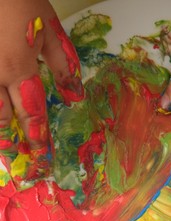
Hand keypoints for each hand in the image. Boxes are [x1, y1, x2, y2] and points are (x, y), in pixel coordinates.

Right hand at [0, 0, 82, 179]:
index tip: (42, 160)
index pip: (31, 113)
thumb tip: (75, 98)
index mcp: (17, 69)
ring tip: (4, 152)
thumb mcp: (50, 32)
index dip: (38, 139)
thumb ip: (63, 66)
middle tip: (15, 166)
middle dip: (8, 143)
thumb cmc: (21, 2)